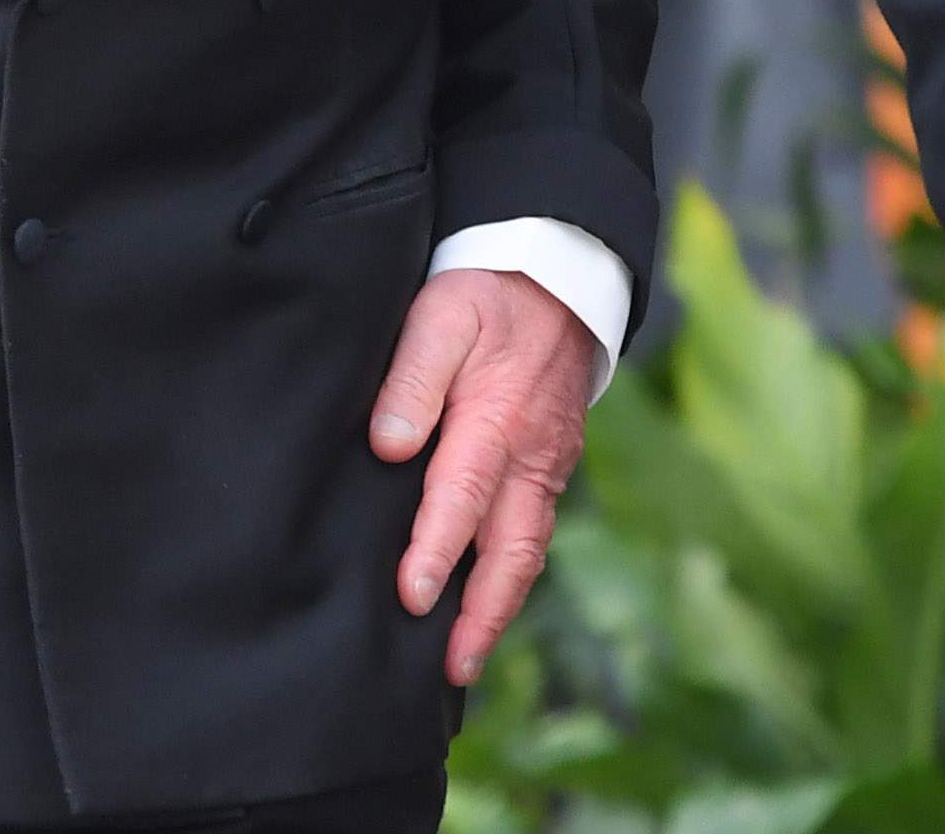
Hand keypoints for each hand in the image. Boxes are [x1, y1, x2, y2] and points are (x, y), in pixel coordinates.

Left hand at [372, 265, 596, 684]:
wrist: (555, 278)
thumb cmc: (485, 295)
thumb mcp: (439, 313)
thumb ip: (412, 375)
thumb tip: (389, 442)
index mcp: (496, 418)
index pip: (461, 497)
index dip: (434, 550)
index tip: (409, 594)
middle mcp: (530, 457)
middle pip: (509, 550)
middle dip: (480, 613)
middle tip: (450, 667)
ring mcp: (547, 467)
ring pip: (525, 551)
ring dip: (498, 606)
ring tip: (463, 657)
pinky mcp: (550, 468)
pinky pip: (533, 534)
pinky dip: (512, 576)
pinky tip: (486, 603)